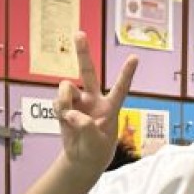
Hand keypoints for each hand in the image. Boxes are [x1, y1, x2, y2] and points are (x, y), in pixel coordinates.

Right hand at [55, 32, 138, 173]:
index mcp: (110, 107)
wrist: (82, 159)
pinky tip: (64, 119)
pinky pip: (58, 101)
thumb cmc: (97, 150)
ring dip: (65, 99)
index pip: (120, 88)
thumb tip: (72, 113)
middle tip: (79, 34)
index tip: (135, 57)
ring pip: (66, 87)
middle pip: (88, 72)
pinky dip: (59, 110)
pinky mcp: (64, 107)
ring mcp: (78, 101)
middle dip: (83, 53)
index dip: (126, 73)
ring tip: (69, 116)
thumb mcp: (97, 143)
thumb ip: (87, 127)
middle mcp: (94, 99)